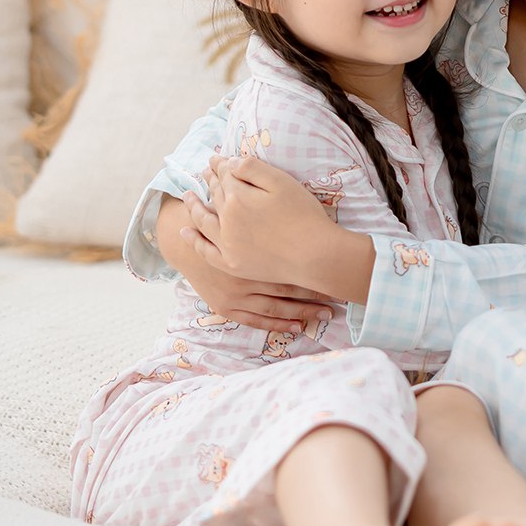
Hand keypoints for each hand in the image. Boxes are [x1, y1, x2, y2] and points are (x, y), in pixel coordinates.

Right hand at [156, 192, 333, 331]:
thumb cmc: (220, 224)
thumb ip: (264, 212)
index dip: (315, 271)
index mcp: (252, 255)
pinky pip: (257, 320)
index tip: (337, 275)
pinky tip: (299, 326)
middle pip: (288, 289)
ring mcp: (236, 296)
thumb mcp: (241, 216)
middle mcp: (244, 278)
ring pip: (276, 308)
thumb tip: (301, 198)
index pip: (291, 266)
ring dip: (304, 312)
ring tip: (328, 314)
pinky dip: (279, 325)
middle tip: (340, 298)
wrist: (185, 243)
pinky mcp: (227, 308)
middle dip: (315, 294)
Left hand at [180, 153, 335, 287]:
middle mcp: (227, 220)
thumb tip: (230, 162)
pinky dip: (194, 240)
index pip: (225, 175)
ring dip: (194, 206)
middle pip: (215, 195)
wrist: (314, 255)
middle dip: (210, 181)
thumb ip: (253, 168)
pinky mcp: (232, 263)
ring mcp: (227, 244)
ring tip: (187, 196)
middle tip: (204, 172)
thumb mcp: (282, 182)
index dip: (220, 165)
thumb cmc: (304, 215)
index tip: (215, 158)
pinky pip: (206, 250)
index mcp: (238, 197)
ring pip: (204, 220)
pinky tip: (185, 231)